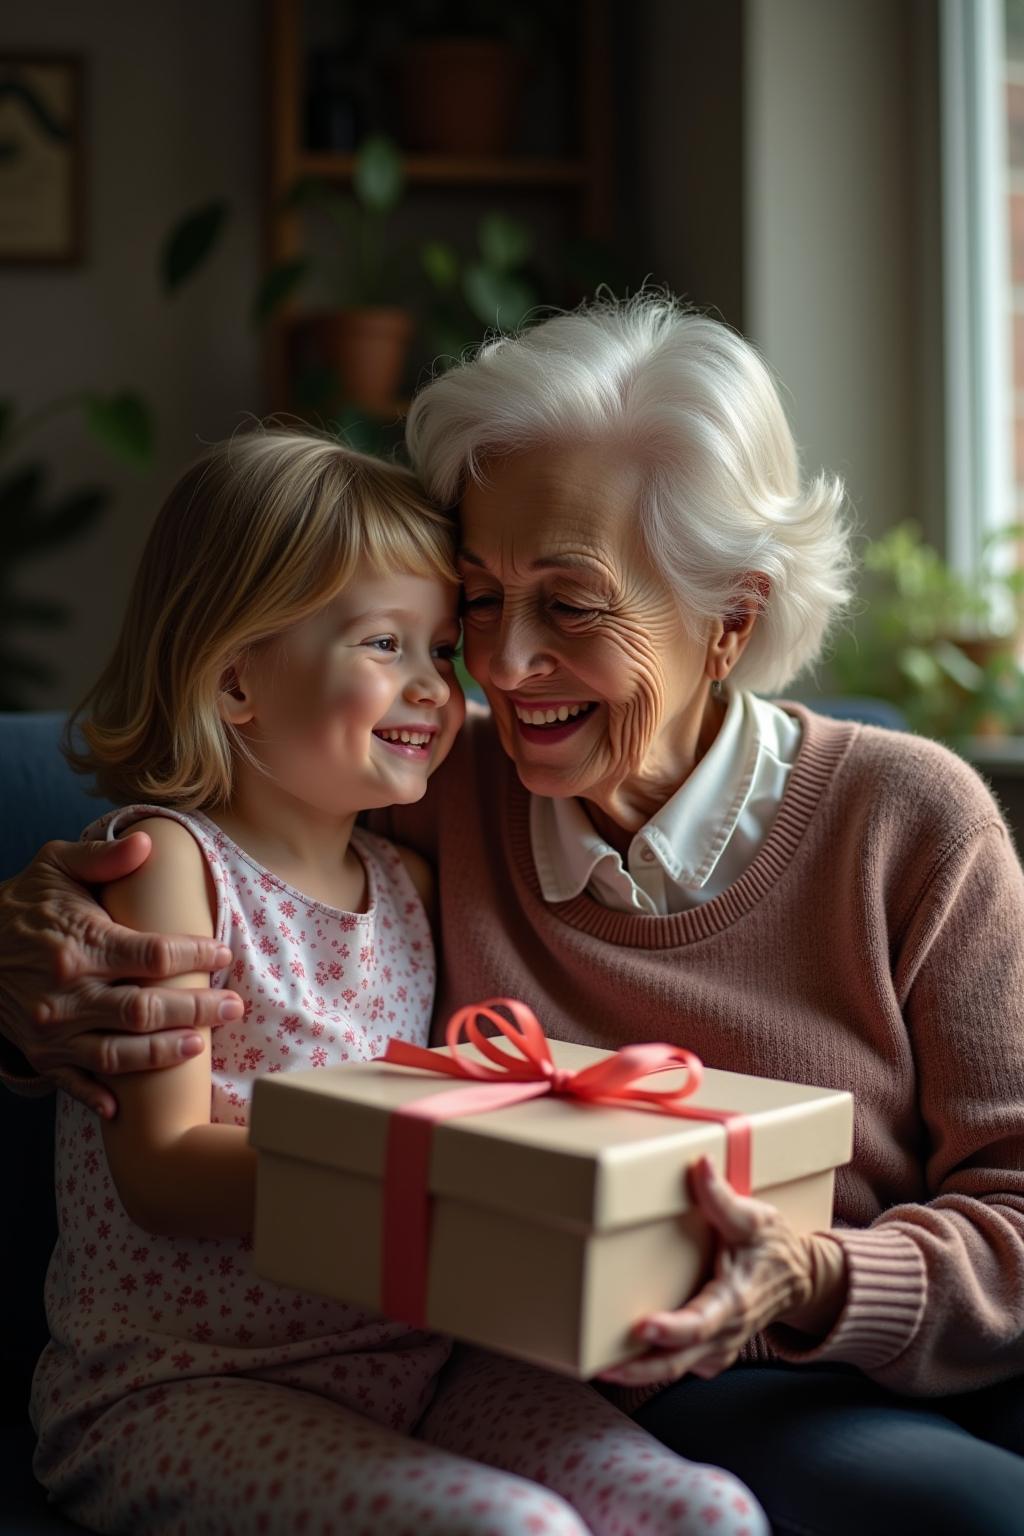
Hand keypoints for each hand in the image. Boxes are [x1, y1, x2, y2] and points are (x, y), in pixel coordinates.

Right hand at [0, 834, 238, 1117]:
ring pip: (118, 1053)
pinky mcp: (39, 1054)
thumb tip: (149, 842)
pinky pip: (74, 1082)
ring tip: (200, 1046)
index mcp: (79, 945)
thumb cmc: (23, 903)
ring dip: (162, 1054)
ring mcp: (52, 1030)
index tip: (222, 954)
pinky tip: (130, 1107)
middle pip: (143, 1011)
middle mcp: (66, 994)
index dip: (194, 957)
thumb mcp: (57, 866)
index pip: (151, 956)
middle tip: (232, 1007)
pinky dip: (100, 1095)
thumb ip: (103, 857)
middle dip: (195, 1011)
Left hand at [598, 1154, 846, 1387]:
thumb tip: (700, 1165)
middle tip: (599, 1365)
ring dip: (639, 1369)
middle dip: (639, 1366)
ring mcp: (719, 1346)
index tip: (643, 1326)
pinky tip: (622, 1358)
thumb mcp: (755, 1218)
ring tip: (596, 1364)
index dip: (673, 1329)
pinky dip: (653, 1365)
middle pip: (679, 1360)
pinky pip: (680, 1365)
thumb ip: (722, 1197)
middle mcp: (726, 1331)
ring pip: (676, 1368)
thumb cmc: (773, 1245)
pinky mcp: (711, 1351)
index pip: (702, 1323)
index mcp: (735, 1299)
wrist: (797, 1278)